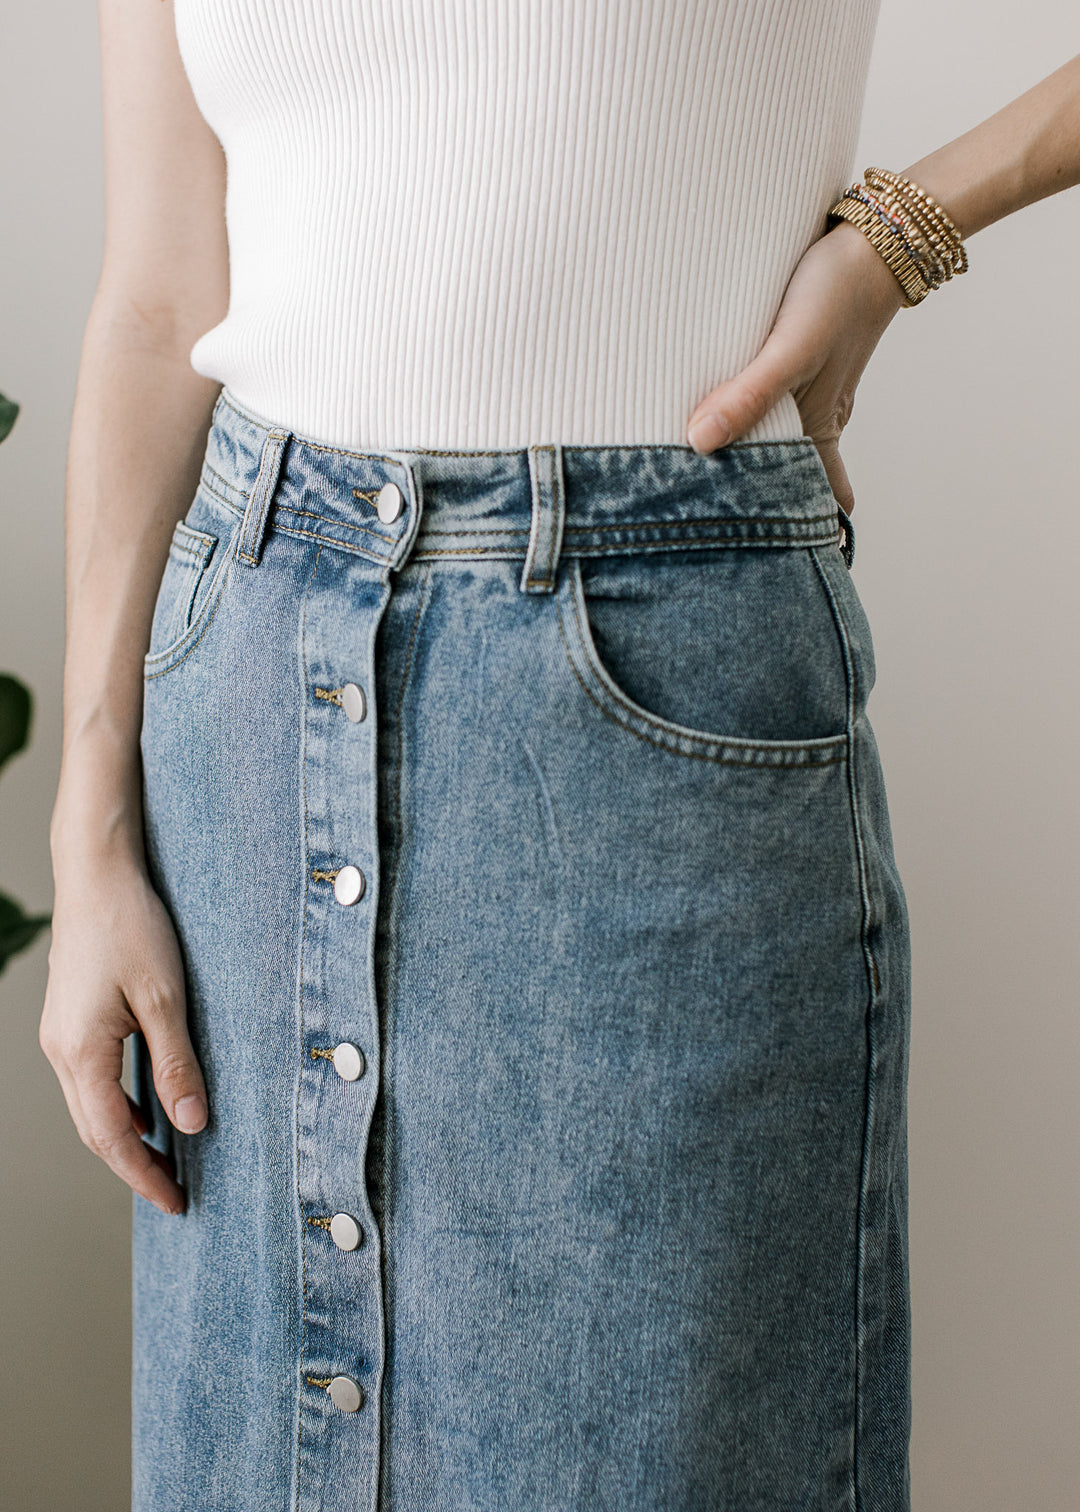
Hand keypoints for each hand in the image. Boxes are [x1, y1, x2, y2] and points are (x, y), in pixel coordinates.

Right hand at [39, 850, 207, 1215]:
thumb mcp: (165, 998)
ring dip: (126, 1136)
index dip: (144, 1175)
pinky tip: (149, 1106)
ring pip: (90, 1106)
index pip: (112, 1137)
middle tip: (177, 1192)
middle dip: (134, 1166)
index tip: (176, 1203)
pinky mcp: (70, 1019)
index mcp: (81, 1053)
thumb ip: (176, 1065)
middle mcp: (61, 1051)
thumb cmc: (131, 926)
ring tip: (167, 1158)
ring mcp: (60, 1036)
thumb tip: (191, 1125)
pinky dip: (118, 1104)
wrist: (96, 873)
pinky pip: (91, 1079)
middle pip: (95, 1131)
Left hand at [686, 219, 907, 513]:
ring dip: (762, 460)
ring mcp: (809, 386)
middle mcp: (816, 414)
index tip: (787, 563)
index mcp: (818, 428)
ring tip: (728, 488)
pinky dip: (754, 416)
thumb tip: (700, 442)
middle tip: (744, 539)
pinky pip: (771, 399)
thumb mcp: (791, 350)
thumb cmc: (834, 294)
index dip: (800, 530)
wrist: (874, 235)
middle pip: (793, 472)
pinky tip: (730, 415)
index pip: (813, 494)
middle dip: (774, 503)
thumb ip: (749, 395)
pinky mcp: (796, 355)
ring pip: (783, 438)